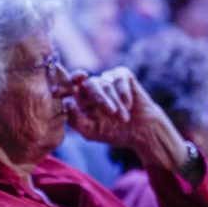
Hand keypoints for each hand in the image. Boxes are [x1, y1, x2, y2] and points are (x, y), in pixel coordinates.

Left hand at [66, 66, 187, 170]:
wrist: (140, 130)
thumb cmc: (113, 131)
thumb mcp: (90, 131)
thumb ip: (75, 120)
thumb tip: (67, 103)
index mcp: (81, 98)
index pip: (71, 85)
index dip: (71, 81)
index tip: (75, 84)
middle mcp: (93, 86)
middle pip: (90, 84)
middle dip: (101, 99)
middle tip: (112, 112)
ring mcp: (107, 79)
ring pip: (106, 84)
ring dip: (117, 103)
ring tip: (124, 118)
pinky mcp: (122, 75)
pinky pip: (119, 79)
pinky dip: (125, 93)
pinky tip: (129, 105)